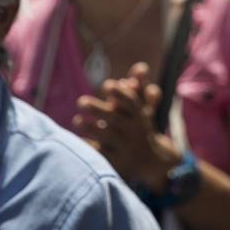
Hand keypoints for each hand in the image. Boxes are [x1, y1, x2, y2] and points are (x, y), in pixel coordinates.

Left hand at [73, 65, 175, 189]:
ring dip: (91, 128)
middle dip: (98, 109)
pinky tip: (77, 142)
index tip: (107, 85)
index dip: (121, 93)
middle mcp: (133, 130)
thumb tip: (141, 66)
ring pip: (107, 136)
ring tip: (77, 120)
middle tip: (80, 102)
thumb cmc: (139, 124)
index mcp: (138, 114)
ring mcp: (125, 147)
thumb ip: (139, 85)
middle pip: (115, 118)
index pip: (131, 102)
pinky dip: (90, 148)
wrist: (151, 160)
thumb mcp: (142, 105)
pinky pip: (101, 155)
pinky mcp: (117, 162)